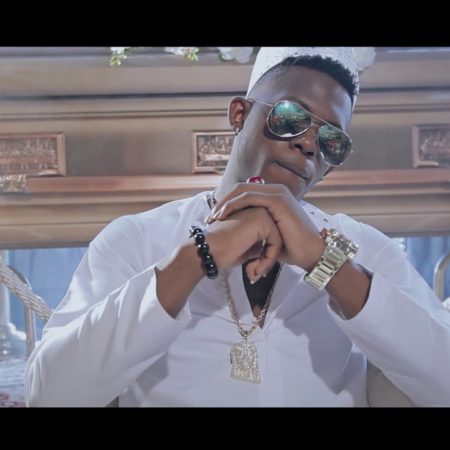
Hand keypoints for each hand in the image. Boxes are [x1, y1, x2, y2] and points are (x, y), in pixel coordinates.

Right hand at [206, 206, 281, 281]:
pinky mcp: (262, 218)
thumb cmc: (222, 251)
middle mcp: (258, 209)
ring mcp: (261, 211)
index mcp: (253, 214)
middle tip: (252, 273)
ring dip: (268, 261)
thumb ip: (258, 246)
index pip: (271, 237)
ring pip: (278, 240)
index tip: (253, 271)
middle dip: (268, 260)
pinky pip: (276, 242)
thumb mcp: (246, 249)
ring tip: (252, 272)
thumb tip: (268, 252)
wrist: (207, 251)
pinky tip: (252, 268)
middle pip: (277, 238)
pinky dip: (268, 259)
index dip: (265, 257)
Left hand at [207, 183, 325, 269]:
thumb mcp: (269, 235)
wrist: (310, 254)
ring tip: (214, 218)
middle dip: (222, 203)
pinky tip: (223, 216)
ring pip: (242, 191)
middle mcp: (276, 190)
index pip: (244, 193)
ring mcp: (277, 193)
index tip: (214, 219)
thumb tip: (240, 233)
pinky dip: (233, 205)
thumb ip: (257, 228)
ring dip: (224, 204)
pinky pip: (249, 197)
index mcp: (274, 196)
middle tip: (209, 218)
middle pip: (240, 189)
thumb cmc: (292, 248)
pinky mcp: (277, 200)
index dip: (227, 204)